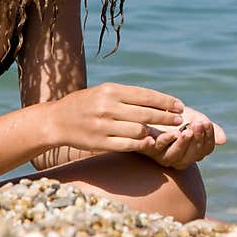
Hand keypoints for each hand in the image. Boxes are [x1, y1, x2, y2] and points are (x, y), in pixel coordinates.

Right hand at [49, 82, 184, 153]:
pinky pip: (127, 145)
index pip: (145, 95)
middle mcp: (108, 107)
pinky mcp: (100, 142)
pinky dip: (141, 144)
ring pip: (139, 130)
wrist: (57, 120)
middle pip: (145, 113)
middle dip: (166, 117)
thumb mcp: (104, 92)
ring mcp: (103, 126)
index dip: (165, 101)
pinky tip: (150, 142)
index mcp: (111, 90)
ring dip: (155, 131)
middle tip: (179, 119)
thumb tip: (158, 100)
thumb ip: (127, 96)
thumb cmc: (86, 104)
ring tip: (166, 132)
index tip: (179, 105)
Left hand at [139, 105, 226, 169]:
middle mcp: (178, 158)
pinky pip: (154, 149)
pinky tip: (170, 133)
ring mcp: (162, 155)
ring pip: (174, 156)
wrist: (154, 111)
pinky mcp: (147, 148)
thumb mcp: (195, 120)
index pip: (205, 149)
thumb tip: (223, 140)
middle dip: (196, 140)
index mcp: (193, 152)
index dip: (207, 137)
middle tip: (198, 125)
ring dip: (181, 144)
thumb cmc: (177, 117)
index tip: (206, 123)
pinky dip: (162, 142)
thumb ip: (208, 129)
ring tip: (185, 131)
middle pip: (190, 156)